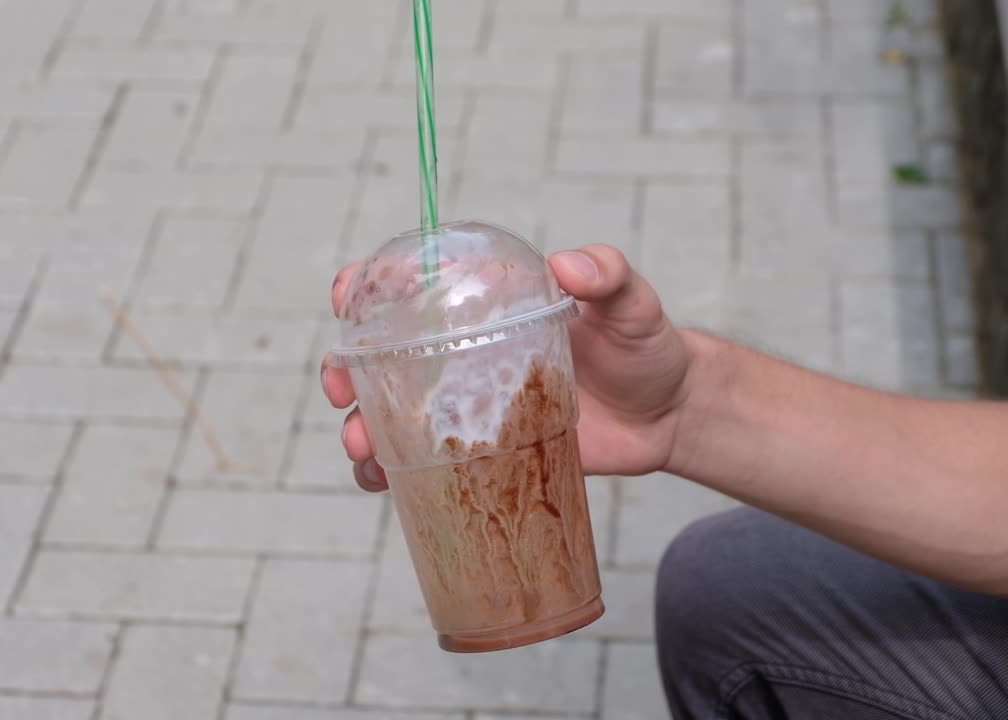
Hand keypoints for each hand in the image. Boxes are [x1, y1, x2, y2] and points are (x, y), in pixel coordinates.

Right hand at [322, 245, 692, 490]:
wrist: (668, 418)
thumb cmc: (646, 348)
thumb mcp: (633, 305)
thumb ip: (609, 277)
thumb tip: (570, 265)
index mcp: (487, 305)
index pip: (412, 286)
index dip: (367, 286)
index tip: (346, 296)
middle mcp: (465, 354)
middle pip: (383, 356)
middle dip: (346, 368)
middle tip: (340, 387)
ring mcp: (468, 407)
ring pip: (392, 415)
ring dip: (360, 429)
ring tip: (361, 448)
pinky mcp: (482, 454)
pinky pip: (424, 465)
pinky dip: (392, 476)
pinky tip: (382, 486)